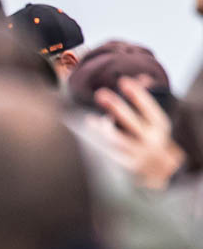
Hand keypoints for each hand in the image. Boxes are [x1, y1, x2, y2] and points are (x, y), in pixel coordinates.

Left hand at [96, 77, 184, 191]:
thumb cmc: (153, 137)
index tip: (124, 80)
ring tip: (90, 117)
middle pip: (132, 122)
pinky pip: (109, 151)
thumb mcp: (155, 120)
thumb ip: (149, 98)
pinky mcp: (126, 165)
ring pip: (118, 139)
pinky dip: (98, 140)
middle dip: (116, 107)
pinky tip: (89, 126)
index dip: (137, 94)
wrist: (160, 170)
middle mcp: (151, 141)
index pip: (149, 108)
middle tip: (100, 93)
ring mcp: (138, 154)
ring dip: (102, 126)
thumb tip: (142, 78)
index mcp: (160, 126)